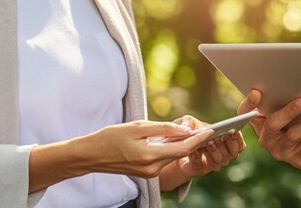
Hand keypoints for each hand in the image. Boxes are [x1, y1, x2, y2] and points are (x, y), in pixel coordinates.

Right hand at [29, 120, 211, 192]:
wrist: (89, 155)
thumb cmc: (109, 138)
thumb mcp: (137, 127)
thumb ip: (163, 128)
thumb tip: (185, 129)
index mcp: (149, 157)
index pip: (182, 149)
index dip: (198, 139)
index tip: (211, 129)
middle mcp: (151, 169)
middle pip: (179, 154)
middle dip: (193, 141)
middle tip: (204, 127)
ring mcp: (148, 173)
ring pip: (172, 157)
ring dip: (182, 145)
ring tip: (192, 130)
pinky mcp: (145, 173)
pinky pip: (163, 159)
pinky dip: (170, 149)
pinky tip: (174, 139)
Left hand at [173, 116, 245, 176]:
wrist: (175, 149)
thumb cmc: (188, 133)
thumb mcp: (189, 122)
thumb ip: (190, 121)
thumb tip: (195, 128)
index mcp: (227, 144)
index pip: (240, 145)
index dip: (238, 138)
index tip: (233, 130)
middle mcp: (223, 156)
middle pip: (232, 153)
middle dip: (227, 143)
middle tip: (222, 134)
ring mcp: (212, 164)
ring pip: (219, 159)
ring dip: (215, 149)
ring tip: (208, 141)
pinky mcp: (199, 169)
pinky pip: (201, 164)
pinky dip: (199, 156)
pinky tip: (196, 149)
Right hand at [238, 90, 300, 173]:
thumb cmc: (296, 122)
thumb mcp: (285, 111)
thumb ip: (281, 99)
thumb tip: (290, 79)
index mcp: (259, 123)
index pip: (245, 113)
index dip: (249, 103)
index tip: (257, 92)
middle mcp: (267, 138)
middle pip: (273, 124)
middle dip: (288, 112)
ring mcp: (282, 151)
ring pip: (295, 134)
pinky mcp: (299, 159)